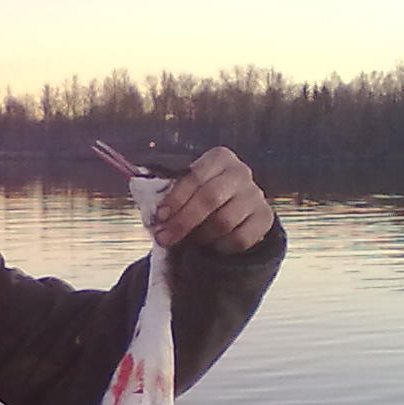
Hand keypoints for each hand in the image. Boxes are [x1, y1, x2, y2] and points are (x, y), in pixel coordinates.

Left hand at [150, 146, 274, 251]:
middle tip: (164, 238)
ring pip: (224, 221)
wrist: (238, 213)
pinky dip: (221, 246)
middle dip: (183, 221)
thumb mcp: (185, 189)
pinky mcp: (265, 218)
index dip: (176, 198)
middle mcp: (241, 172)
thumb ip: (167, 189)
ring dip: (201, 236)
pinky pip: (240, 238)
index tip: (159, 217)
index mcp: (219, 158)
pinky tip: (212, 245)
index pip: (195, 176)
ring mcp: (256, 195)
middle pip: (210, 198)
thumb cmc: (201, 199)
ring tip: (190, 242)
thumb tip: (138, 188)